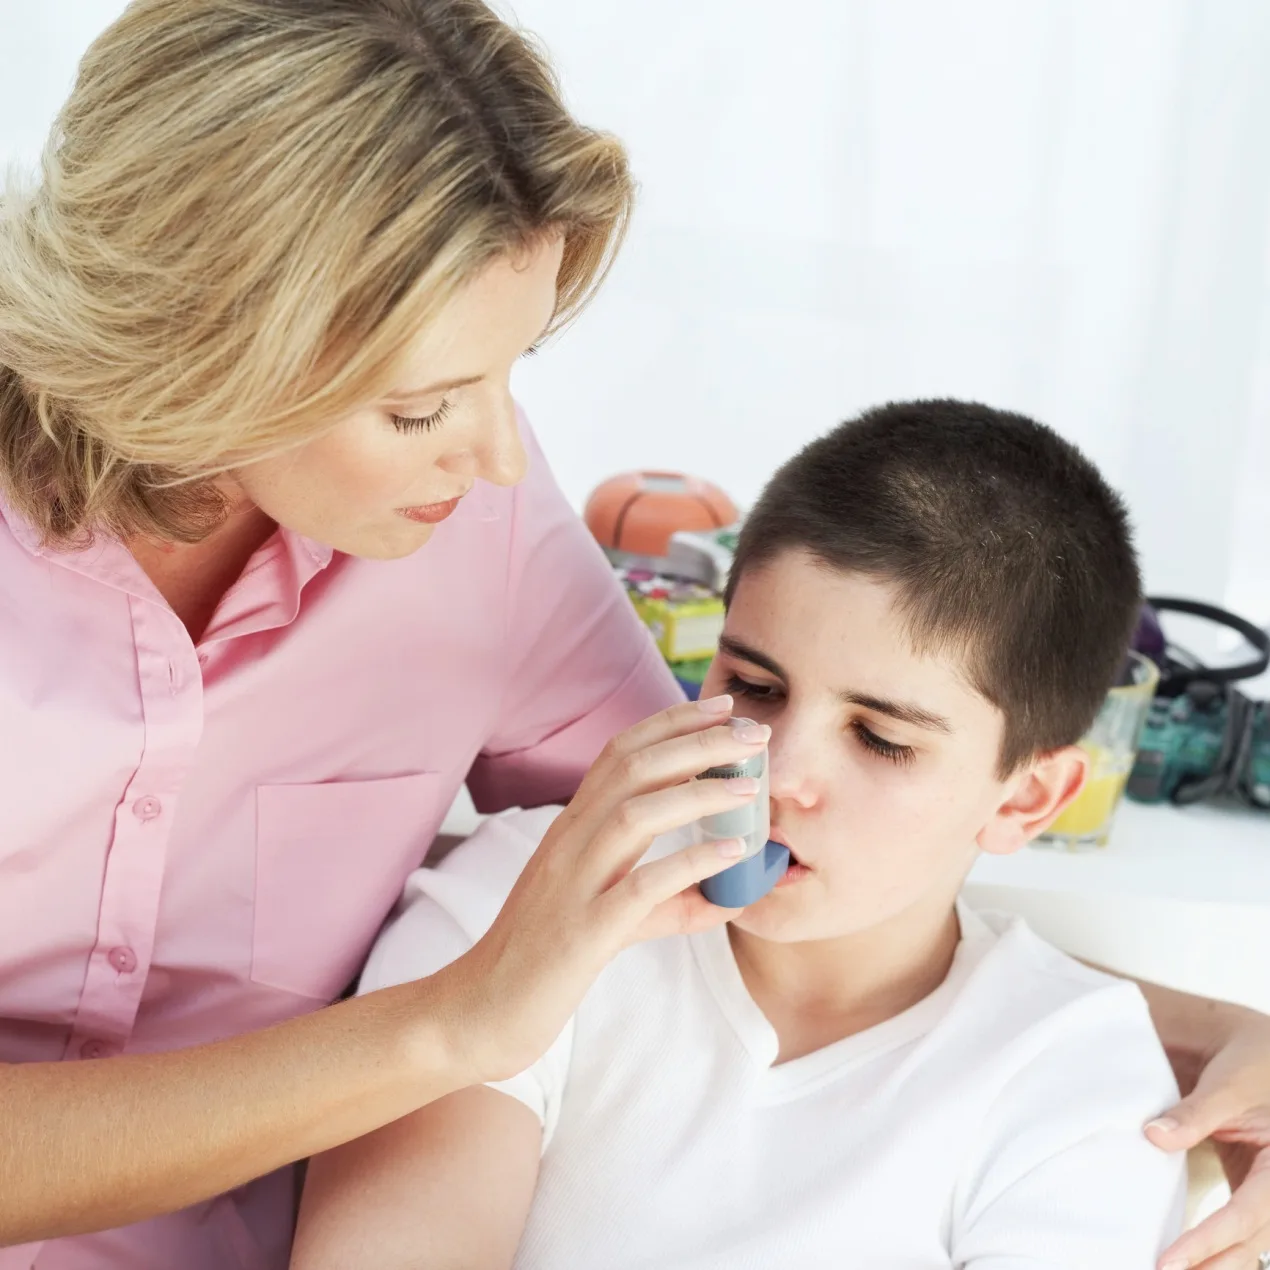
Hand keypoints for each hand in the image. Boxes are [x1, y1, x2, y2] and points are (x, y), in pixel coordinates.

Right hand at [434, 695, 762, 1083]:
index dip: (673, 723)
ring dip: (698, 792)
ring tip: (751, 786)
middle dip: (696, 741)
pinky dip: (690, 864)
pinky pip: (639, 888)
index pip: (621, 754)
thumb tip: (732, 895)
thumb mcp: (612, 917)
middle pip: (632, 768)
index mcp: (571, 829)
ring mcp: (572, 884)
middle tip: (753, 731)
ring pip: (634, 814)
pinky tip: (733, 854)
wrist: (480, 1010)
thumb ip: (669, 902)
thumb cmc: (546, 959)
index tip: (723, 707)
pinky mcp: (581, 932)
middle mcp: (568, 843)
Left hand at [1148, 1005, 1269, 1269]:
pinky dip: (1215, 1246)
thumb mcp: (1225, 1084)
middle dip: (1210, 1264)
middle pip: (1251, 1240)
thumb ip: (1193, 1113)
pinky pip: (1239, 1227)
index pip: (1248, 1214)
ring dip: (1213, 1263)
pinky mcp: (1254, 1192)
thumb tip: (1154, 1137)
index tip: (1170, 1261)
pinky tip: (1186, 1260)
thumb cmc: (1248, 1066)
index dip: (1209, 1241)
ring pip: (1248, 1242)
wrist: (1261, 1054)